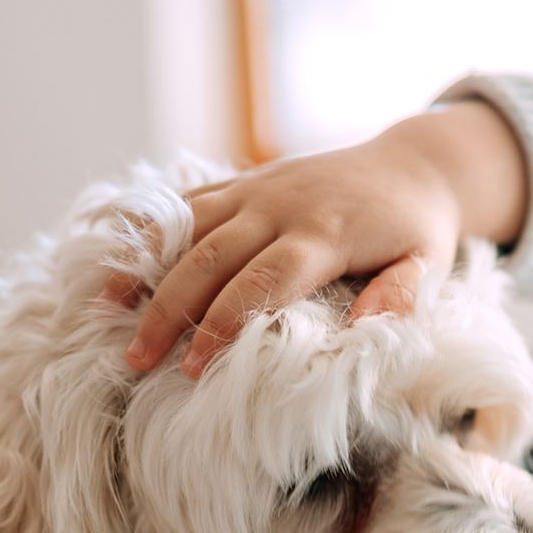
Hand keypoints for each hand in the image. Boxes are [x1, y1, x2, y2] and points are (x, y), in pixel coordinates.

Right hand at [109, 101, 527, 377]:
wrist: (413, 165)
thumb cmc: (418, 231)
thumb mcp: (427, 264)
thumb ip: (400, 295)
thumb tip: (367, 327)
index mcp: (325, 234)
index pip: (262, 282)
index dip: (224, 325)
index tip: (193, 367)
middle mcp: (281, 205)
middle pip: (210, 258)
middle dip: (170, 309)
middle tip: (137, 359)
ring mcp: (257, 189)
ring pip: (186, 227)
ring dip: (145, 271)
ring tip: (105, 315)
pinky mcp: (244, 182)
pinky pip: (187, 204)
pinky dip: (149, 234)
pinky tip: (116, 268)